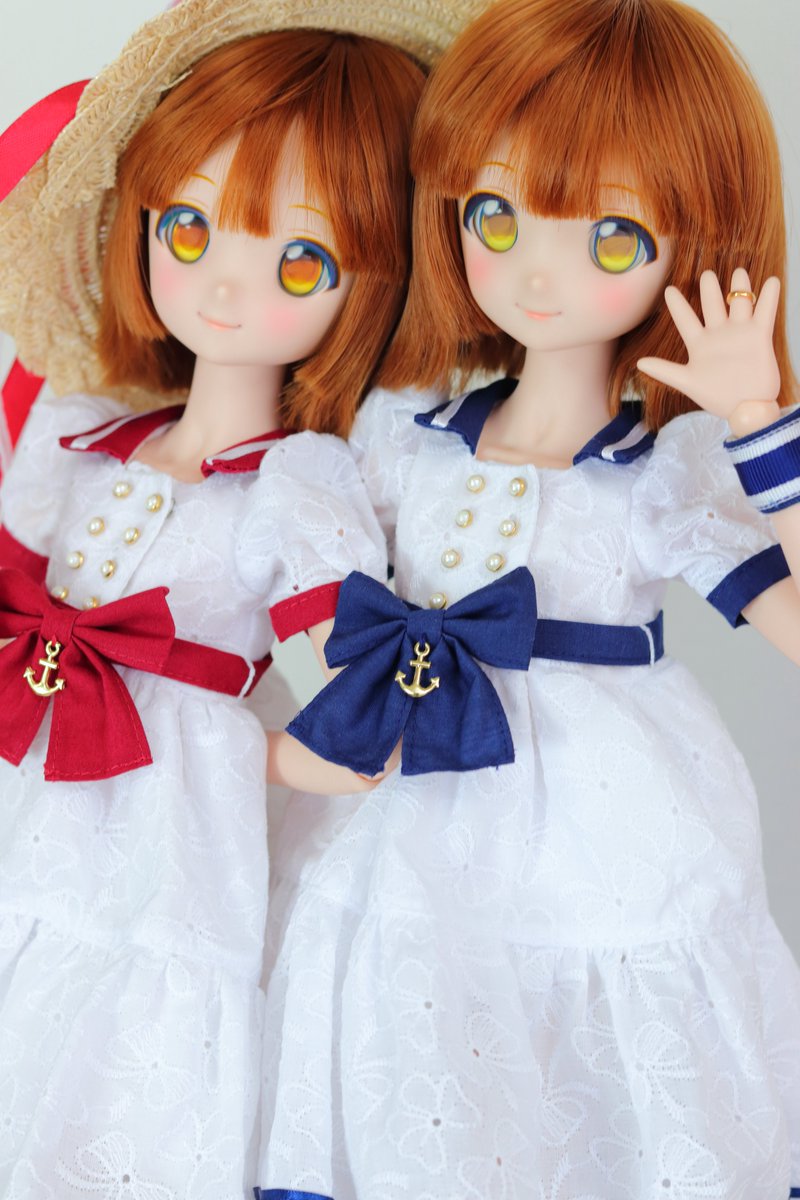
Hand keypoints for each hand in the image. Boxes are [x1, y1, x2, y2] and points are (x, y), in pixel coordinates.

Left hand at [638, 267, 780, 433]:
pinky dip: (768, 296)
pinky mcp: (759, 336)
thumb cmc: (717, 398)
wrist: (746, 409)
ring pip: (738, 302)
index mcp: (699, 344)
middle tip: (706, 273)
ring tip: (738, 271)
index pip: (685, 319)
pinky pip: (765, 312)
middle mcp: (718, 335)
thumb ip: (665, 371)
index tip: (669, 289)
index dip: (677, 305)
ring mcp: (739, 333)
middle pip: (712, 304)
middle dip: (710, 288)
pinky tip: (771, 281)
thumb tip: (639, 363)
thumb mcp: (688, 382)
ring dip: (739, 286)